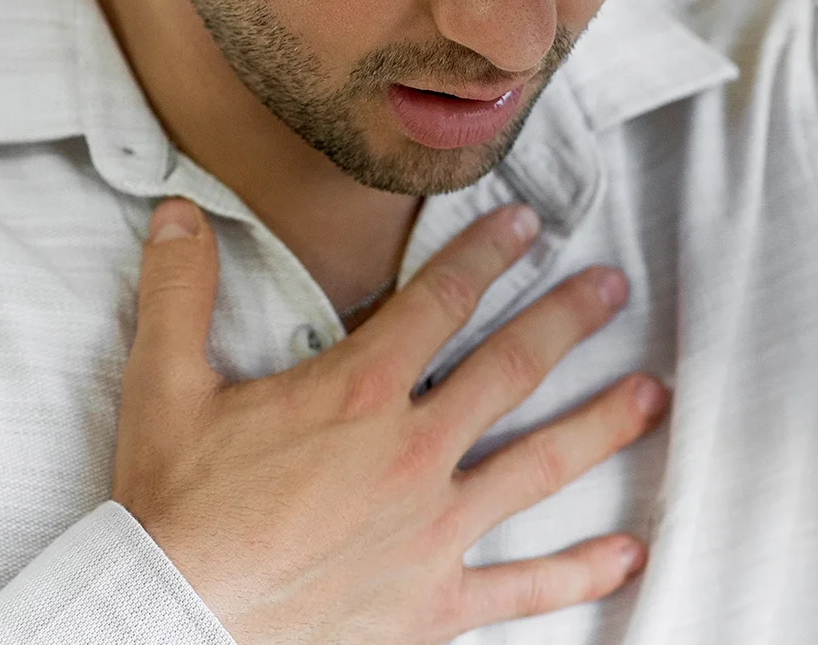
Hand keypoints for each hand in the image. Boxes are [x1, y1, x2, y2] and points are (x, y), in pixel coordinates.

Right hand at [114, 198, 666, 643]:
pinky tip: (627, 554)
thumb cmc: (175, 507)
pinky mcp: (436, 602)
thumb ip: (179, 290)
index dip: (485, 254)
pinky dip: (580, 571)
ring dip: (602, 424)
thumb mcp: (164, 384)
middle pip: (511, 369)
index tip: (526, 224)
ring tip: (652, 394)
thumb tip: (177, 213)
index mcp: (355, 392)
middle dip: (569, 319)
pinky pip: (524, 587)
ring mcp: (434, 529)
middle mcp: (412, 452)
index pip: (438, 301)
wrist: (176, 616)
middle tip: (613, 286)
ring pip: (539, 465)